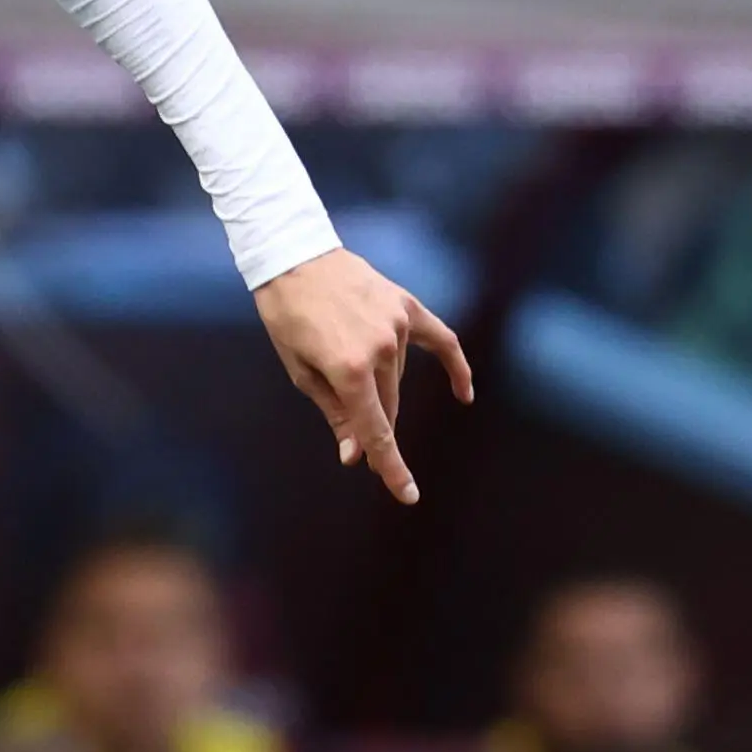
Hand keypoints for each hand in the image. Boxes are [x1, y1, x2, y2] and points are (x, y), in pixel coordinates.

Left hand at [252, 245, 472, 504]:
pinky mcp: (406, 307)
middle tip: (357, 447)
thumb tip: (355, 453)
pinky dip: (455, 367)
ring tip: (346, 373)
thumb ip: (335, 412)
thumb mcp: (300, 371)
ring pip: (400, 378)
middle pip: (387, 405)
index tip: (406, 494)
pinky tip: (464, 393)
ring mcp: (398, 326)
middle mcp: (381, 349)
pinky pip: (442, 340)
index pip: (375, 429)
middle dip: (374, 428)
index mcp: (349, 369)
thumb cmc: (287, 318)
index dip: (389, 464)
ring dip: (381, 390)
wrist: (293, 258)